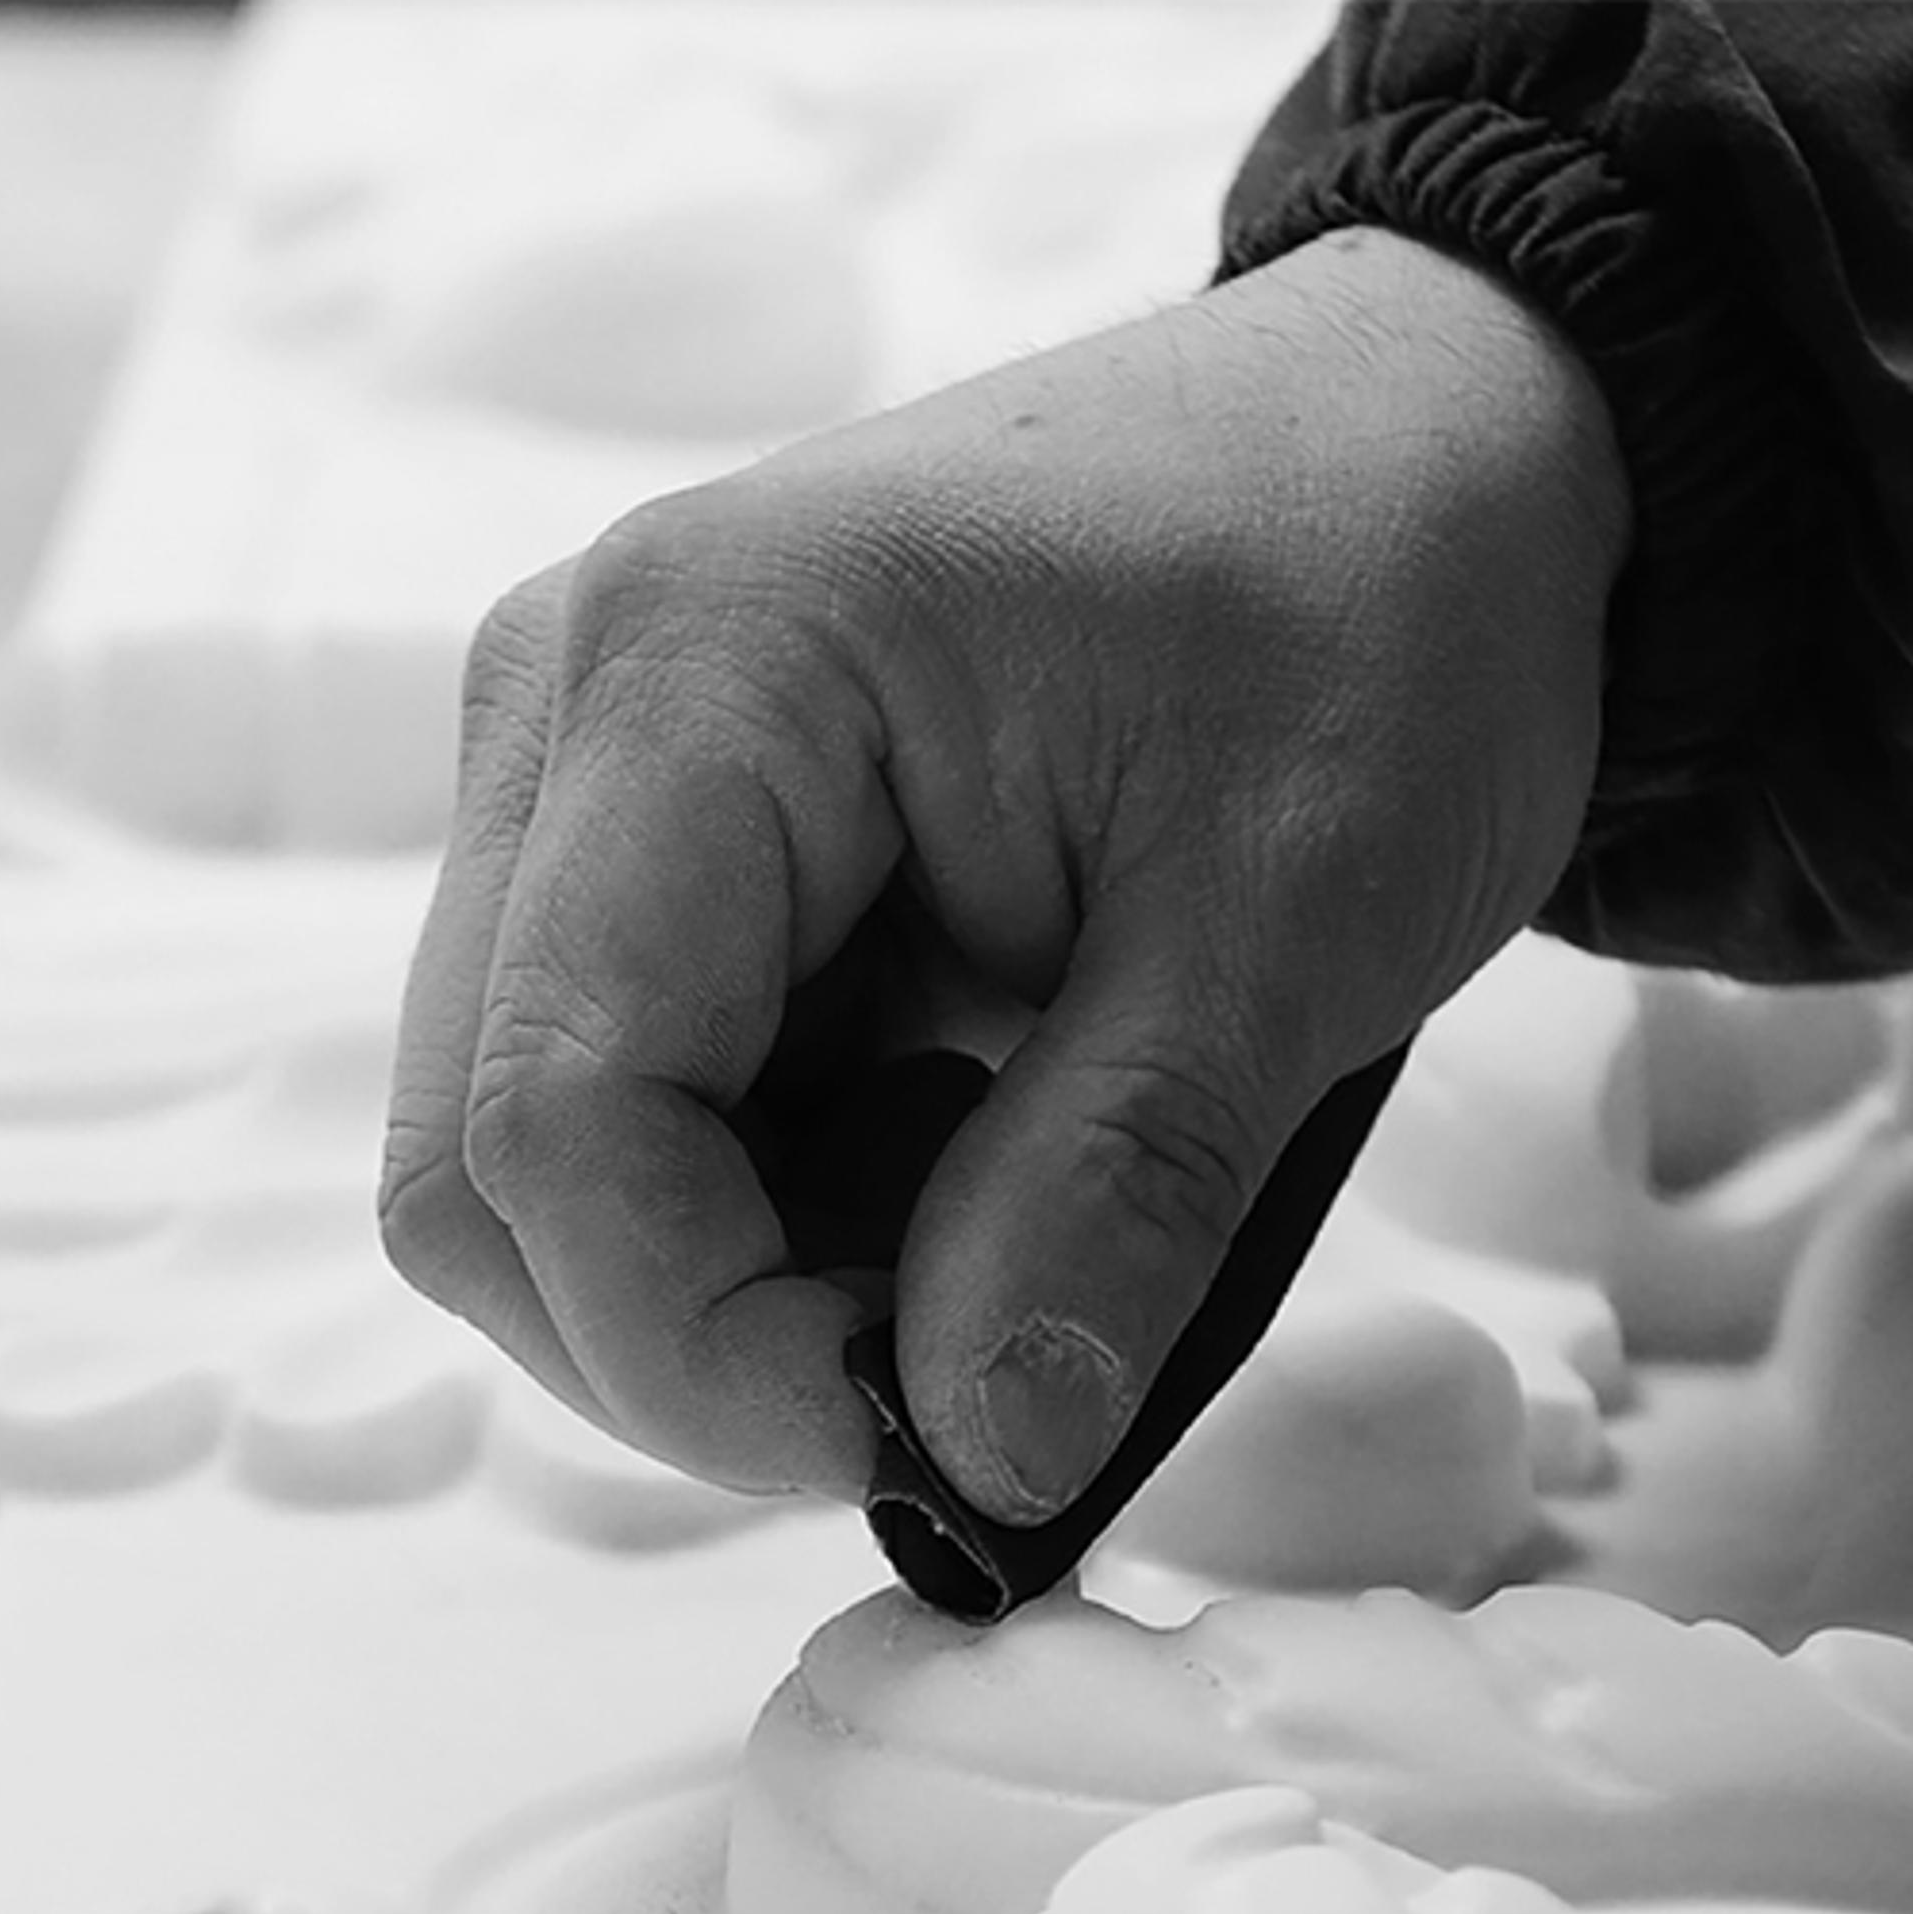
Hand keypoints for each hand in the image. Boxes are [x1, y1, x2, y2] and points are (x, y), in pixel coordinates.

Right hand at [381, 231, 1625, 1507]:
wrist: (1429, 450)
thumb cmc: (1380, 606)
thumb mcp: (1302, 919)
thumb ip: (1118, 1195)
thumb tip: (978, 1463)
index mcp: (704, 667)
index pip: (553, 1118)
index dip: (705, 1352)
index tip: (925, 1451)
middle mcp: (579, 710)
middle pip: (483, 1176)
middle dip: (709, 1347)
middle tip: (979, 1377)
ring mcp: (603, 789)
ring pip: (543, 1181)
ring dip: (758, 1294)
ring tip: (1016, 1231)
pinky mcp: (670, 869)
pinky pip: (646, 1132)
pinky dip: (794, 1230)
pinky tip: (976, 1170)